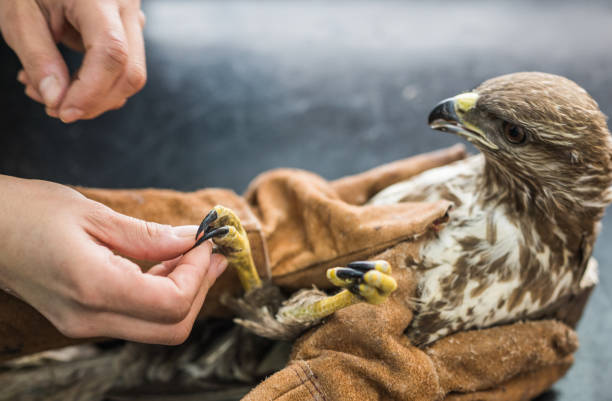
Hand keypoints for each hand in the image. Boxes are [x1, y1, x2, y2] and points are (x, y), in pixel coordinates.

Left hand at [0, 0, 145, 121]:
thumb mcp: (19, 17)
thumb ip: (38, 59)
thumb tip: (57, 102)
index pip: (111, 53)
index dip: (90, 91)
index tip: (62, 112)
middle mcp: (126, 8)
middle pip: (130, 73)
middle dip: (94, 101)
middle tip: (53, 109)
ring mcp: (133, 20)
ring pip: (130, 77)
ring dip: (93, 97)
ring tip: (48, 90)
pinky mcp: (129, 33)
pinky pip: (122, 70)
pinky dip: (95, 86)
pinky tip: (63, 80)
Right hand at [0, 175, 226, 344]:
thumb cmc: (26, 212)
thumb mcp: (93, 215)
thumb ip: (148, 236)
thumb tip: (193, 241)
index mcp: (93, 289)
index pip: (172, 304)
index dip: (199, 273)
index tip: (205, 242)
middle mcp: (89, 319)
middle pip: (172, 327)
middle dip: (200, 289)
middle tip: (211, 252)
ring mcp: (84, 324)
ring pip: (157, 326)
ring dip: (184, 291)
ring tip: (193, 253)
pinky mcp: (82, 319)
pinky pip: (136, 317)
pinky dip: (160, 294)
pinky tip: (166, 264)